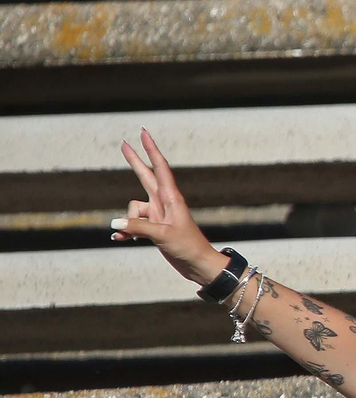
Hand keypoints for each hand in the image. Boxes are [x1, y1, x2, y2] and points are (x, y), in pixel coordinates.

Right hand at [111, 130, 227, 286]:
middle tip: (124, 143)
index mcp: (171, 198)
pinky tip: (120, 238)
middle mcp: (163, 202)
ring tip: (138, 237)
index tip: (144, 133)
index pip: (159, 167)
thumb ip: (138, 227)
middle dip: (134, 161)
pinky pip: (132, 224)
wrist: (197, 265)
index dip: (151, 150)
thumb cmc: (187, 247)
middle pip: (145, 176)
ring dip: (129, 222)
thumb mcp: (162, 235)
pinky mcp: (154, 227)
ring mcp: (158, 214)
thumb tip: (115, 222)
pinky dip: (126, 231)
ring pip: (132, 210)